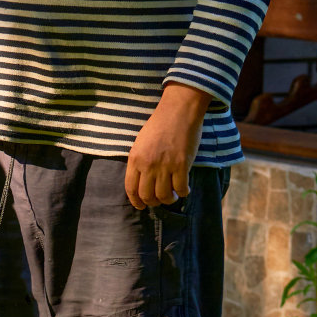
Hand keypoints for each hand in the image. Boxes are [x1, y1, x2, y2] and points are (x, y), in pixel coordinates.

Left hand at [125, 83, 210, 208]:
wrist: (179, 110)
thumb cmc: (160, 124)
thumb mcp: (141, 143)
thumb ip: (139, 162)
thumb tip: (142, 182)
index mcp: (135, 159)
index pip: (131, 189)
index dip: (136, 201)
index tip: (142, 205)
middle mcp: (148, 165)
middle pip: (147, 196)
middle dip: (154, 202)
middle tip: (161, 199)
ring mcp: (164, 166)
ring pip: (164, 196)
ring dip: (169, 199)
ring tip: (173, 195)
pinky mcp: (181, 165)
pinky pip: (181, 188)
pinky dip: (183, 192)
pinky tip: (185, 189)